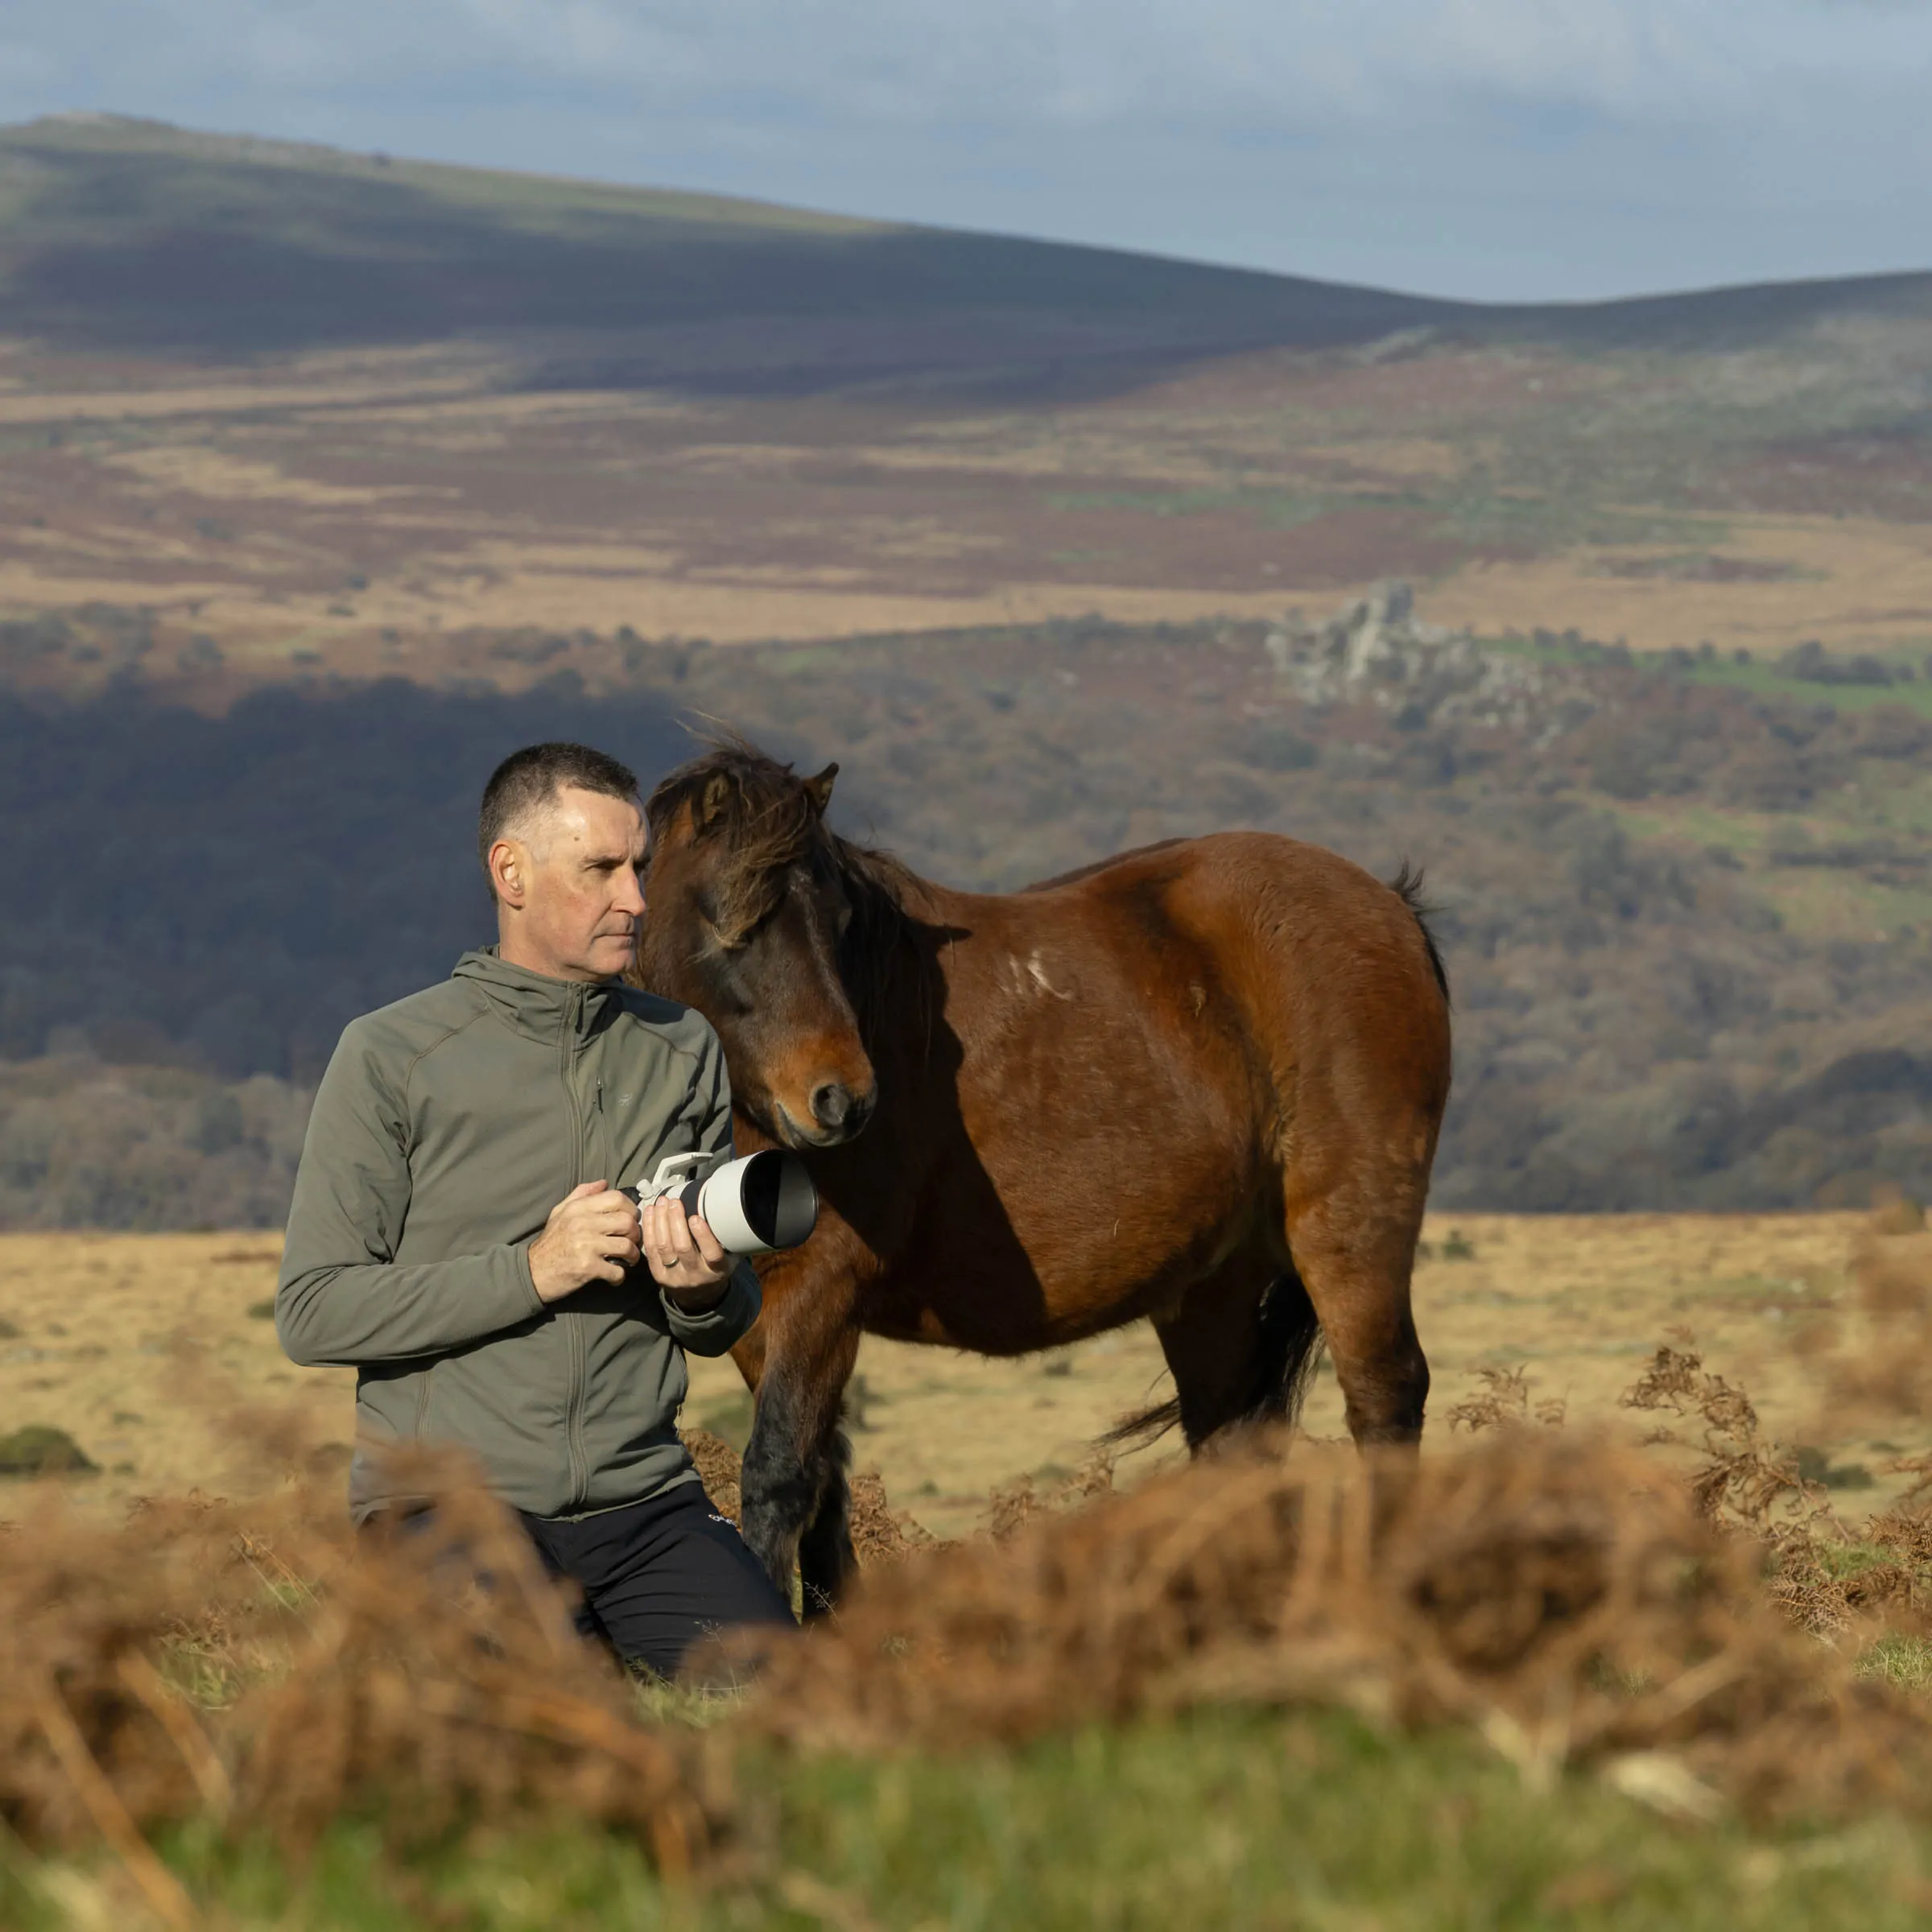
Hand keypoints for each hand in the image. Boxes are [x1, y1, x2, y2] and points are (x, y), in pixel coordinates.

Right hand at [527, 1181, 641, 1303]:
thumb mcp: (560, 1212)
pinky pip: (617, 1270)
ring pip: (627, 1246)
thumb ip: (581, 1194)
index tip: (630, 1219)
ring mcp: (587, 1246)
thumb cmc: (550, 1242)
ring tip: (627, 1259)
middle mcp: (583, 1223)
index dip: (630, 1209)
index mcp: (579, 1208)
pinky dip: (619, 1276)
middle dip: (635, 1234)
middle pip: (627, 1222)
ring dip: (632, 1256)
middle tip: (631, 1242)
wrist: (532, 1272)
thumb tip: (604, 1183)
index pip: (617, 1198)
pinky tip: (614, 1275)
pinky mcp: (588, 1267)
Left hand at [640, 1193, 732, 1307]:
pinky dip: (649, 1229)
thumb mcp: (728, 1258)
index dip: (703, 1236)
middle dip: (675, 1221)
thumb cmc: (714, 1269)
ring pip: (663, 1247)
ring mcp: (674, 1276)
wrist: (699, 1297)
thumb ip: (725, 1239)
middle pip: (682, 1247)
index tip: (695, 1217)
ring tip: (661, 1203)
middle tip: (674, 1202)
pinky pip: (651, 1250)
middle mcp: (695, 1275)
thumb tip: (721, 1210)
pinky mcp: (658, 1275)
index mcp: (716, 1270)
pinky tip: (650, 1213)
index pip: (711, 1254)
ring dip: (660, 1221)